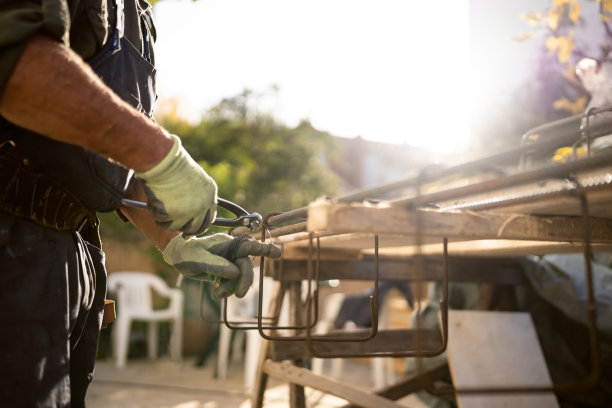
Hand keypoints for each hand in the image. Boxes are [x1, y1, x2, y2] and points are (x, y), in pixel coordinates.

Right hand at [136, 134, 216, 235]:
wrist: (163, 161)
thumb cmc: (172, 165)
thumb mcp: (192, 179)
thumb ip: (194, 195)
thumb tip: (188, 214)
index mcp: (210, 193)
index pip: (209, 217)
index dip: (200, 226)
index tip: (192, 231)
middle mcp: (203, 205)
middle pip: (196, 228)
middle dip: (185, 230)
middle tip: (176, 230)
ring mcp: (190, 211)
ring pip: (178, 227)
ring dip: (167, 220)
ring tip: (158, 204)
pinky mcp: (175, 215)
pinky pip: (163, 223)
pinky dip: (156, 215)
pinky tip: (153, 203)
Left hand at [162, 233, 281, 298]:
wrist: (177, 255)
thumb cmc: (186, 253)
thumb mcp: (196, 259)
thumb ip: (215, 265)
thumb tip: (235, 273)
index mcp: (226, 243)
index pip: (248, 246)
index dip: (264, 250)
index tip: (278, 255)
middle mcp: (231, 251)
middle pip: (245, 266)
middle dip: (244, 280)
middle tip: (239, 294)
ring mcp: (229, 261)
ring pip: (240, 277)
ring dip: (232, 288)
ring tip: (217, 294)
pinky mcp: (225, 271)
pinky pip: (232, 283)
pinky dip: (226, 290)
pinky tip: (216, 293)